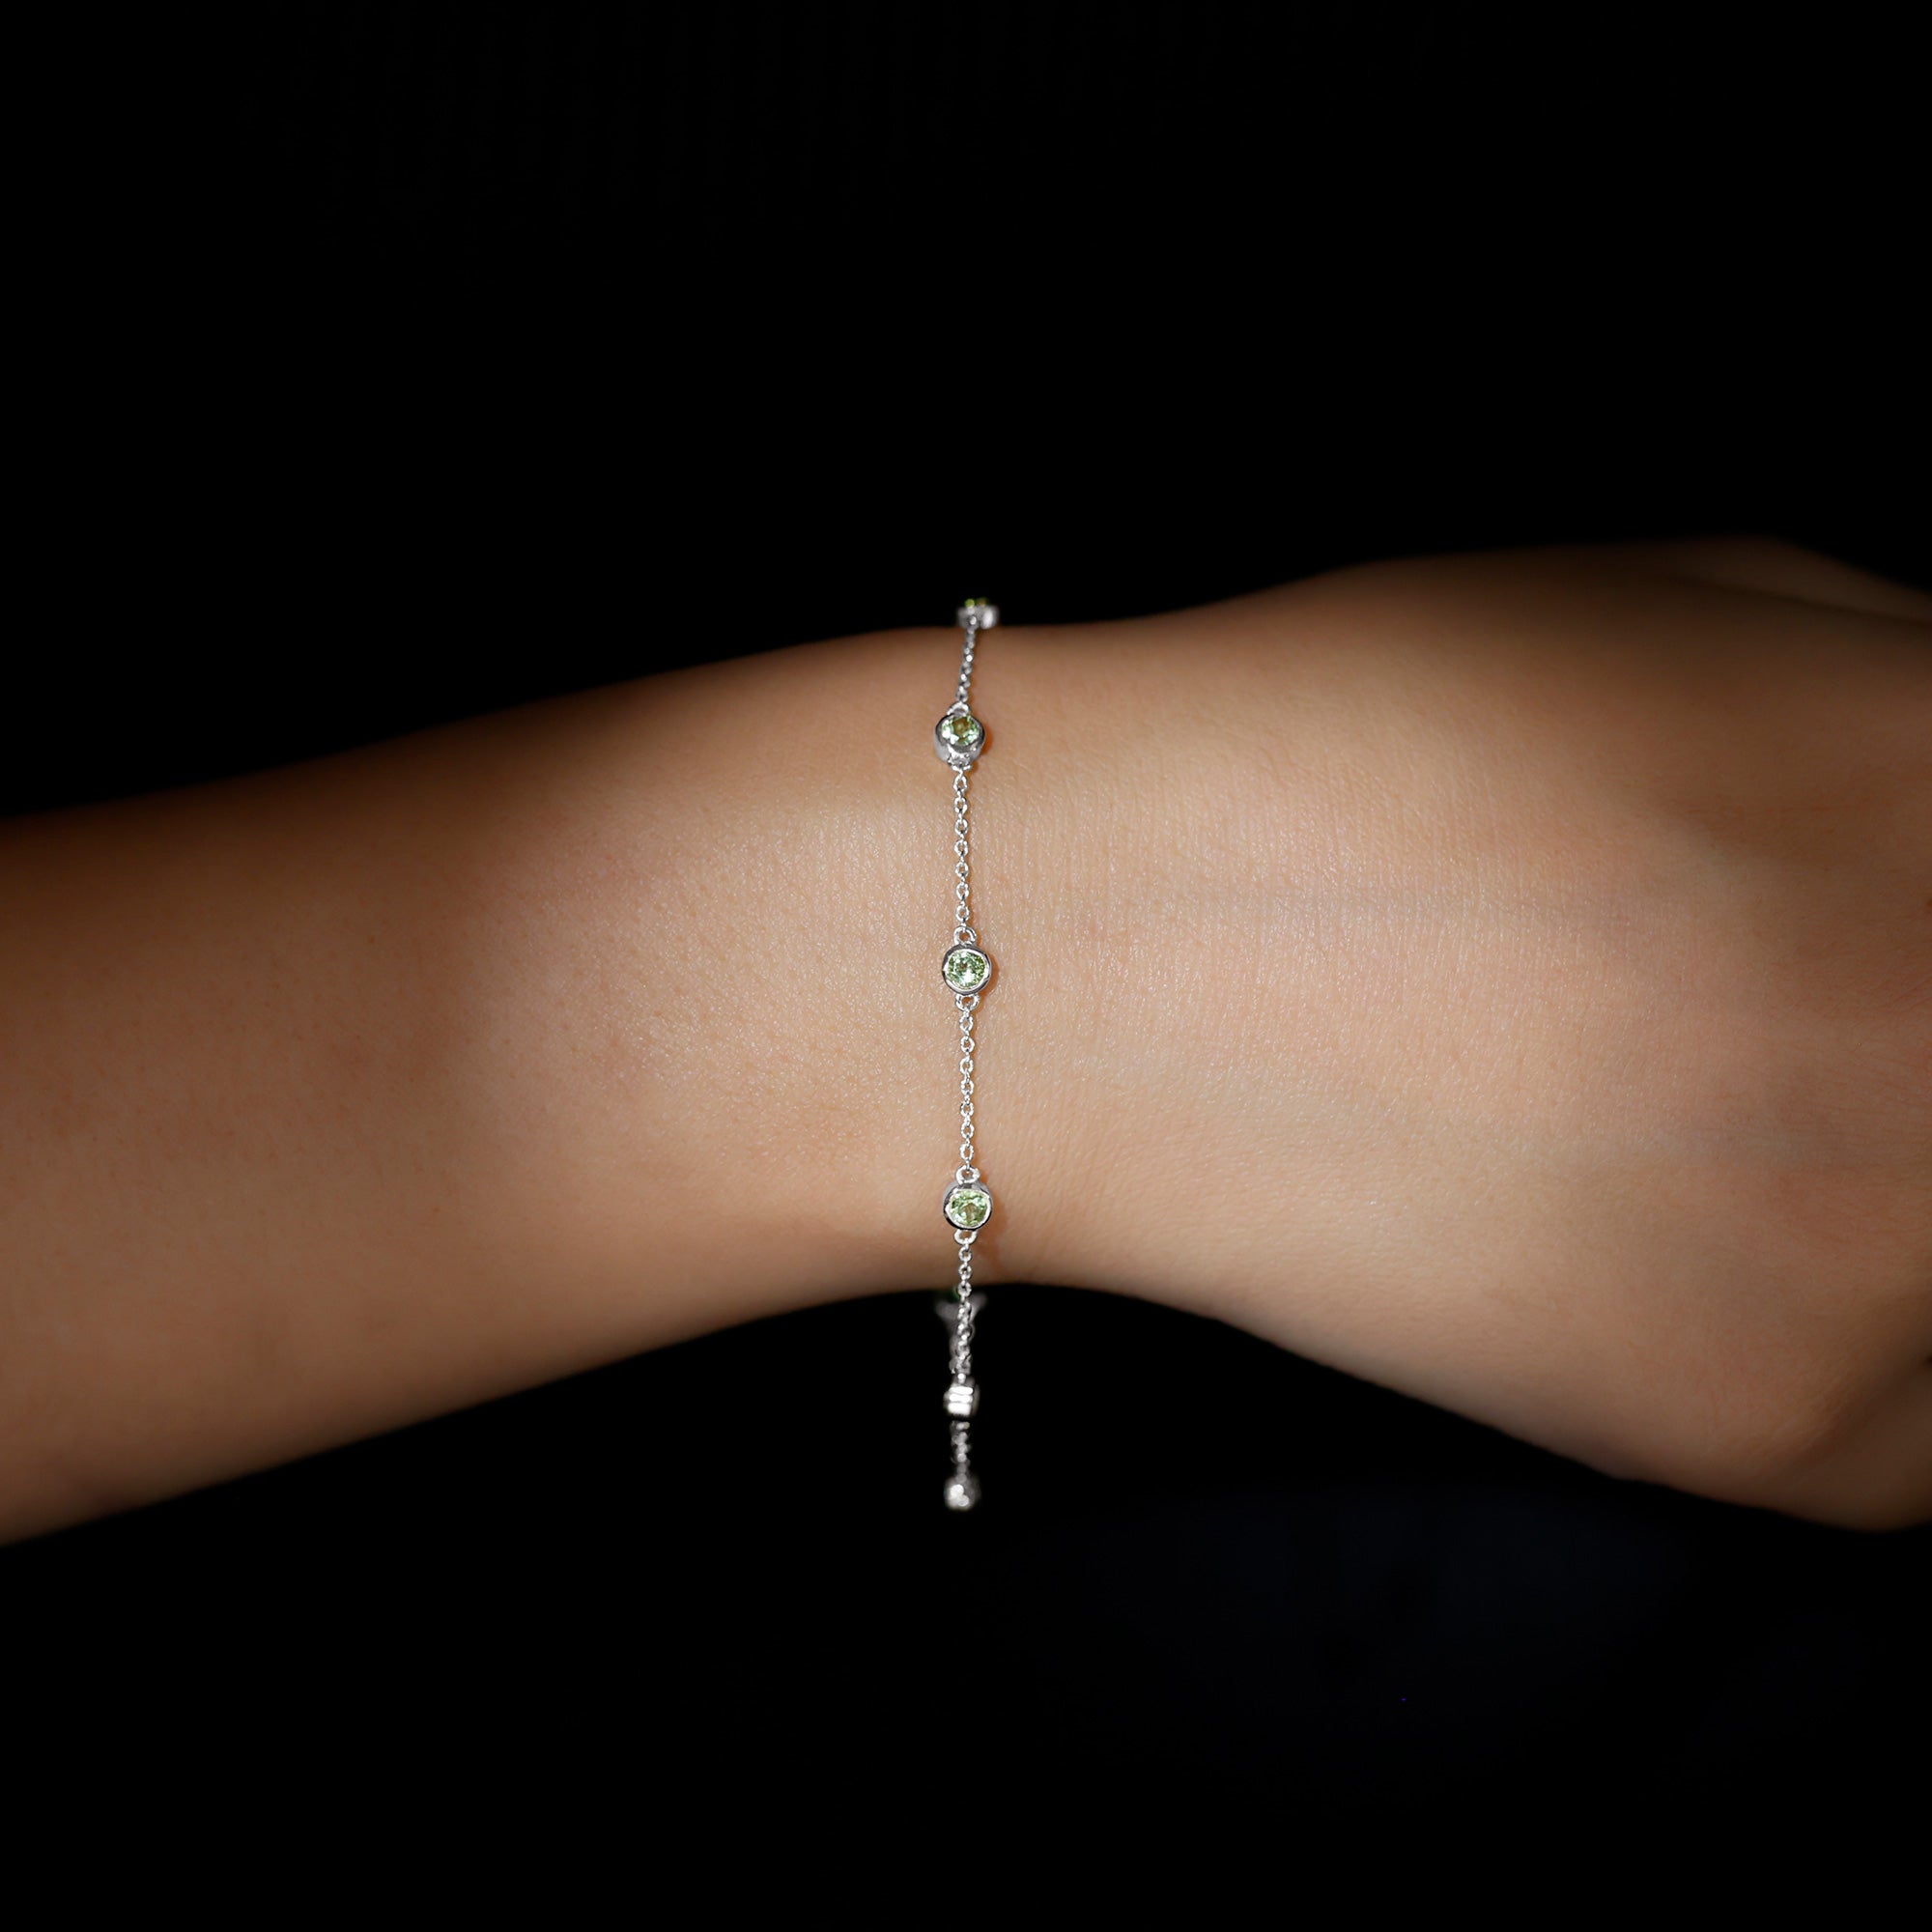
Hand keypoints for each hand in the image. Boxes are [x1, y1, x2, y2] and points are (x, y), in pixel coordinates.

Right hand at [979, 541, 1931, 1525]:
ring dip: (1909, 1218)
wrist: (1108, 948)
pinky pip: (1923, 1418)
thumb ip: (1924, 706)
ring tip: (1723, 1134)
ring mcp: (1910, 1247)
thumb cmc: (1375, 734)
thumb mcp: (1708, 607)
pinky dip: (1847, 1340)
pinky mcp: (1795, 1434)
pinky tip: (1673, 1244)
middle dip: (1915, 1051)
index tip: (1894, 949)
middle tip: (1792, 1038)